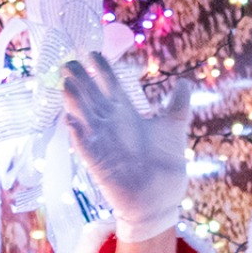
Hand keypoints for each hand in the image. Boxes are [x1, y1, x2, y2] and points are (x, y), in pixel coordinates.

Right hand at [61, 53, 192, 242]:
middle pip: (91, 96)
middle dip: (79, 80)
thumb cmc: (165, 164)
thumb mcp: (174, 128)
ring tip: (67, 84)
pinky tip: (70, 121)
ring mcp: (102, 143)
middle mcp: (110, 125)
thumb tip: (184, 82)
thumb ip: (178, 105)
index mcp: (126, 114)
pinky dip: (77, 134)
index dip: (101, 70)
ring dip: (74, 102)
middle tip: (69, 62)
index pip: (110, 86)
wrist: (161, 198)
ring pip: (83, 117)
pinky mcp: (98, 163)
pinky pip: (84, 146)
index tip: (93, 53)